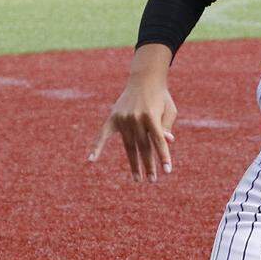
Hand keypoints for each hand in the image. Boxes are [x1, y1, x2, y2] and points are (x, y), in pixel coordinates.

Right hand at [89, 48, 176, 181]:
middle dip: (148, 165)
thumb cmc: (161, 97)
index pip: (158, 141)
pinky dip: (97, 147)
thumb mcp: (169, 110)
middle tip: (152, 180)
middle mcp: (135, 118)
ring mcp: (123, 118)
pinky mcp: (113, 117)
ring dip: (134, 164)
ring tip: (138, 179)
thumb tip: (168, 142)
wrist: (145, 79)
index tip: (167, 171)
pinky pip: (103, 135)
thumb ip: (166, 127)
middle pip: (143, 147)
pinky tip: (91, 160)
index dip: (163, 156)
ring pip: (129, 146)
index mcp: (151, 116)